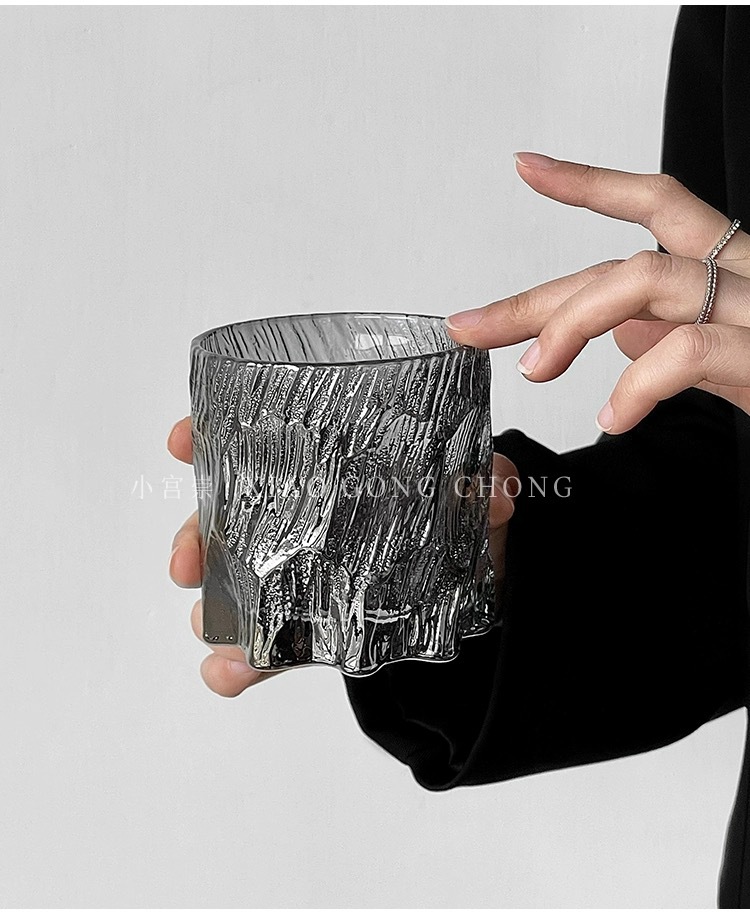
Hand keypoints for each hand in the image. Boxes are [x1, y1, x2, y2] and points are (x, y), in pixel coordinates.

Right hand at [167, 416, 517, 696]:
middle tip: (187, 561)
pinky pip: (267, 645)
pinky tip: (225, 673)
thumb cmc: (465, 522)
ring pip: (236, 586)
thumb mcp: (477, 492)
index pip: (261, 445)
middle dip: (196, 537)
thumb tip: (493, 490)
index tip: (182, 442)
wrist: (480, 584)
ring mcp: (302, 575)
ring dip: (212, 609)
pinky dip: (240, 662)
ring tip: (207, 628)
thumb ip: (485, 483)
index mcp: (331, 472)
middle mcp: (303, 519)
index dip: (213, 438)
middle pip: (229, 521)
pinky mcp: (312, 628)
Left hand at [445, 152, 749, 432]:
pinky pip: (688, 351)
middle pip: (622, 258)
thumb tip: (616, 330)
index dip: (589, 182)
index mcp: (728, 267)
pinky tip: (612, 416)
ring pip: (646, 280)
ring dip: (573, 324)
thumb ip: (668, 335)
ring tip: (535, 370)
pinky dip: (637, 384)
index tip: (528, 167)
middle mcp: (741, 272)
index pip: (656, 203)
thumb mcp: (722, 351)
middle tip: (471, 326)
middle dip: (536, 296)